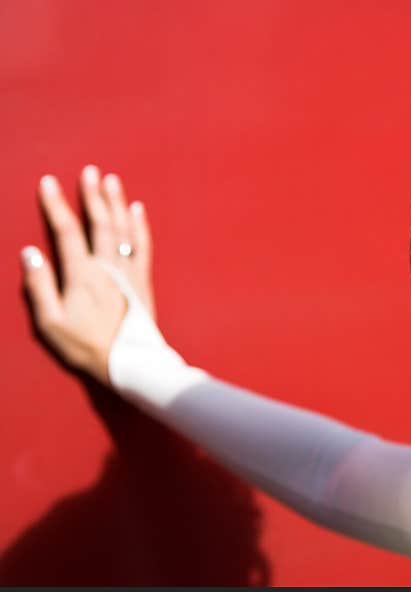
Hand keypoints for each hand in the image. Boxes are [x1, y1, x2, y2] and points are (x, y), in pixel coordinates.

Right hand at [20, 165, 155, 386]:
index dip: (56, 206)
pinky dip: (140, 226)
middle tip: (89, 171)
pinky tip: (138, 210)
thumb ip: (39, 287)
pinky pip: (142, 247)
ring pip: (122, 230)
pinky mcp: (143, 282)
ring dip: (116, 203)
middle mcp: (107, 268)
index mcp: (81, 275)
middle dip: (93, 195)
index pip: (67, 232)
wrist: (130, 363)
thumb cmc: (86, 347)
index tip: (48, 182)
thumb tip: (30, 253)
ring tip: (111, 180)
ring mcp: (128, 273)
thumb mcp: (50, 323)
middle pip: (100, 223)